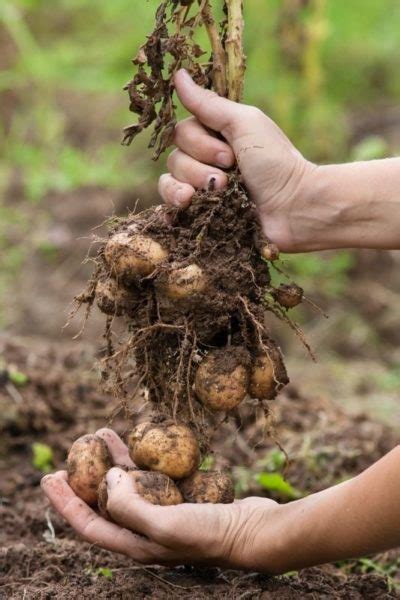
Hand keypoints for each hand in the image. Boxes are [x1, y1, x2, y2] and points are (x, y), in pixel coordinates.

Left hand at [41, 428, 290, 571]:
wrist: (253, 532)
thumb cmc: (209, 533)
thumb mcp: (163, 524)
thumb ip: (129, 505)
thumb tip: (107, 479)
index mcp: (134, 544)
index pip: (88, 523)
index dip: (65, 502)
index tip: (49, 476)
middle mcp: (145, 531)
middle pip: (105, 502)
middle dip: (86, 477)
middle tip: (72, 451)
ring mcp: (164, 513)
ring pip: (130, 483)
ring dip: (114, 460)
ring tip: (102, 432)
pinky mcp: (182, 497)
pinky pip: (154, 475)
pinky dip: (144, 458)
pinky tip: (143, 440)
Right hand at [158, 69, 316, 252]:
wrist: (294, 208)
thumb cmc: (276, 163)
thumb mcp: (245, 125)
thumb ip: (209, 104)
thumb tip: (178, 74)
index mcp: (216, 138)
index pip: (181, 133)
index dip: (199, 144)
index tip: (230, 154)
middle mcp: (205, 163)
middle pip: (174, 159)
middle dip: (199, 169)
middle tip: (229, 177)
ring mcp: (203, 192)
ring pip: (169, 184)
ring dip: (189, 189)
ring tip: (218, 196)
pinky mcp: (201, 218)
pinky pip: (170, 212)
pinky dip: (171, 211)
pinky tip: (179, 213)